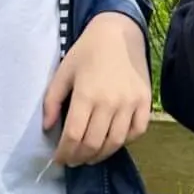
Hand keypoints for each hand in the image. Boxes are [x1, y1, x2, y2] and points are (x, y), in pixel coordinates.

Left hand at [43, 11, 152, 164]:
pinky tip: (112, 142)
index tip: (59, 158)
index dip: (64, 153)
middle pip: (93, 143)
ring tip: (90, 157)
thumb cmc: (87, 51)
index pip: (74, 136)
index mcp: (86, 95)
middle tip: (72, 160)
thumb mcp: (63, 72)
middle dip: (79, 157)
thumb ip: (52, 101)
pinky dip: (124, 142)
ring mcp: (130, 103)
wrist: (119, 33)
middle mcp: (110, 102)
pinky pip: (137, 132)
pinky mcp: (145, 102)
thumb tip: (48, 128)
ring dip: (100, 155)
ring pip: (115, 142)